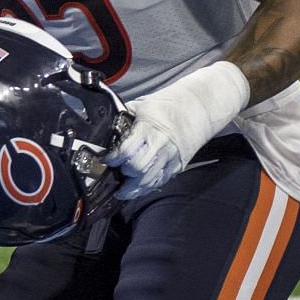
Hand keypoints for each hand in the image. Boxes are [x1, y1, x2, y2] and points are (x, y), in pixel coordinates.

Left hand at [103, 62, 249, 197]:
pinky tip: (137, 190)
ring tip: (121, 192)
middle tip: (115, 173)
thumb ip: (123, 117)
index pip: (127, 149)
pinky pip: (161, 181)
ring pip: (150, 179)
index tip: (106, 159)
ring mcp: (171, 157)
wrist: (197, 108)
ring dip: (134, 188)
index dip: (114, 158)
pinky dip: (148, 188)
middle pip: (138, 168)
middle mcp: (161, 145)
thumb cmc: (166, 107)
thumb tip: (102, 124)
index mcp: (148, 129)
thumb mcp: (142, 106)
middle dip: (124, 173)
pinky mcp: (178, 165)